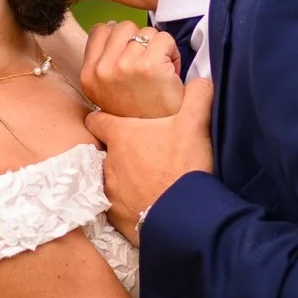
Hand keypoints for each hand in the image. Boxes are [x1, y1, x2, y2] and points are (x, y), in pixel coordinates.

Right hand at [80, 20, 182, 117]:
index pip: (100, 30)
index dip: (120, 38)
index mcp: (88, 75)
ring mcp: (125, 66)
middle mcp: (103, 70)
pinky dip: (172, 52)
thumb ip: (103, 62)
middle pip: (124, 27)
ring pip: (146, 31)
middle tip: (147, 65)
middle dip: (139, 40)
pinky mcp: (149, 66)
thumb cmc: (137, 114)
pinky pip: (164, 39)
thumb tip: (112, 26)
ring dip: (158, 47)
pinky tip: (170, 73)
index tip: (130, 54)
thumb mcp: (106, 91)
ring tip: (159, 72)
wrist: (159, 143)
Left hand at [86, 79, 213, 239]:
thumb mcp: (195, 124)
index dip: (104, 118)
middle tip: (145, 152)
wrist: (184, 218)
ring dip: (126, 177)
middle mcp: (108, 162)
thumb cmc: (184, 167)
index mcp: (121, 136)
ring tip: (149, 180)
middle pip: (107, 150)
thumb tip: (202, 79)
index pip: (95, 120)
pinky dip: (128, 202)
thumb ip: (197, 95)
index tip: (116, 121)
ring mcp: (109, 190)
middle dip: (121, 151)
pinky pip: (117, 205)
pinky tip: (148, 202)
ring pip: (112, 178)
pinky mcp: (114, 216)